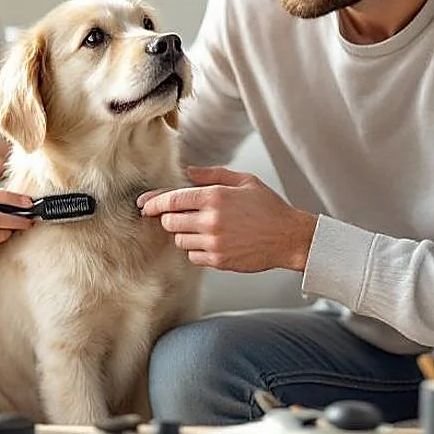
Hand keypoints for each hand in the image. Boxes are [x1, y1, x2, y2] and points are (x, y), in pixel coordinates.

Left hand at [137, 166, 316, 272]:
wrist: (289, 237)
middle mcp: (211, 220)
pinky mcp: (219, 261)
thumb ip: (213, 175)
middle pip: (170, 222)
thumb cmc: (269, 207)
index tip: (144, 205)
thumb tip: (188, 172)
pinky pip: (192, 256)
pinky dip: (196, 250)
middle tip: (180, 216)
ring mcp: (214, 243)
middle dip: (170, 218)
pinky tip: (211, 242)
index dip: (154, 202)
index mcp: (215, 197)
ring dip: (185, 234)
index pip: (172, 200)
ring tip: (204, 228)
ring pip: (180, 240)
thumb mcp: (245, 181)